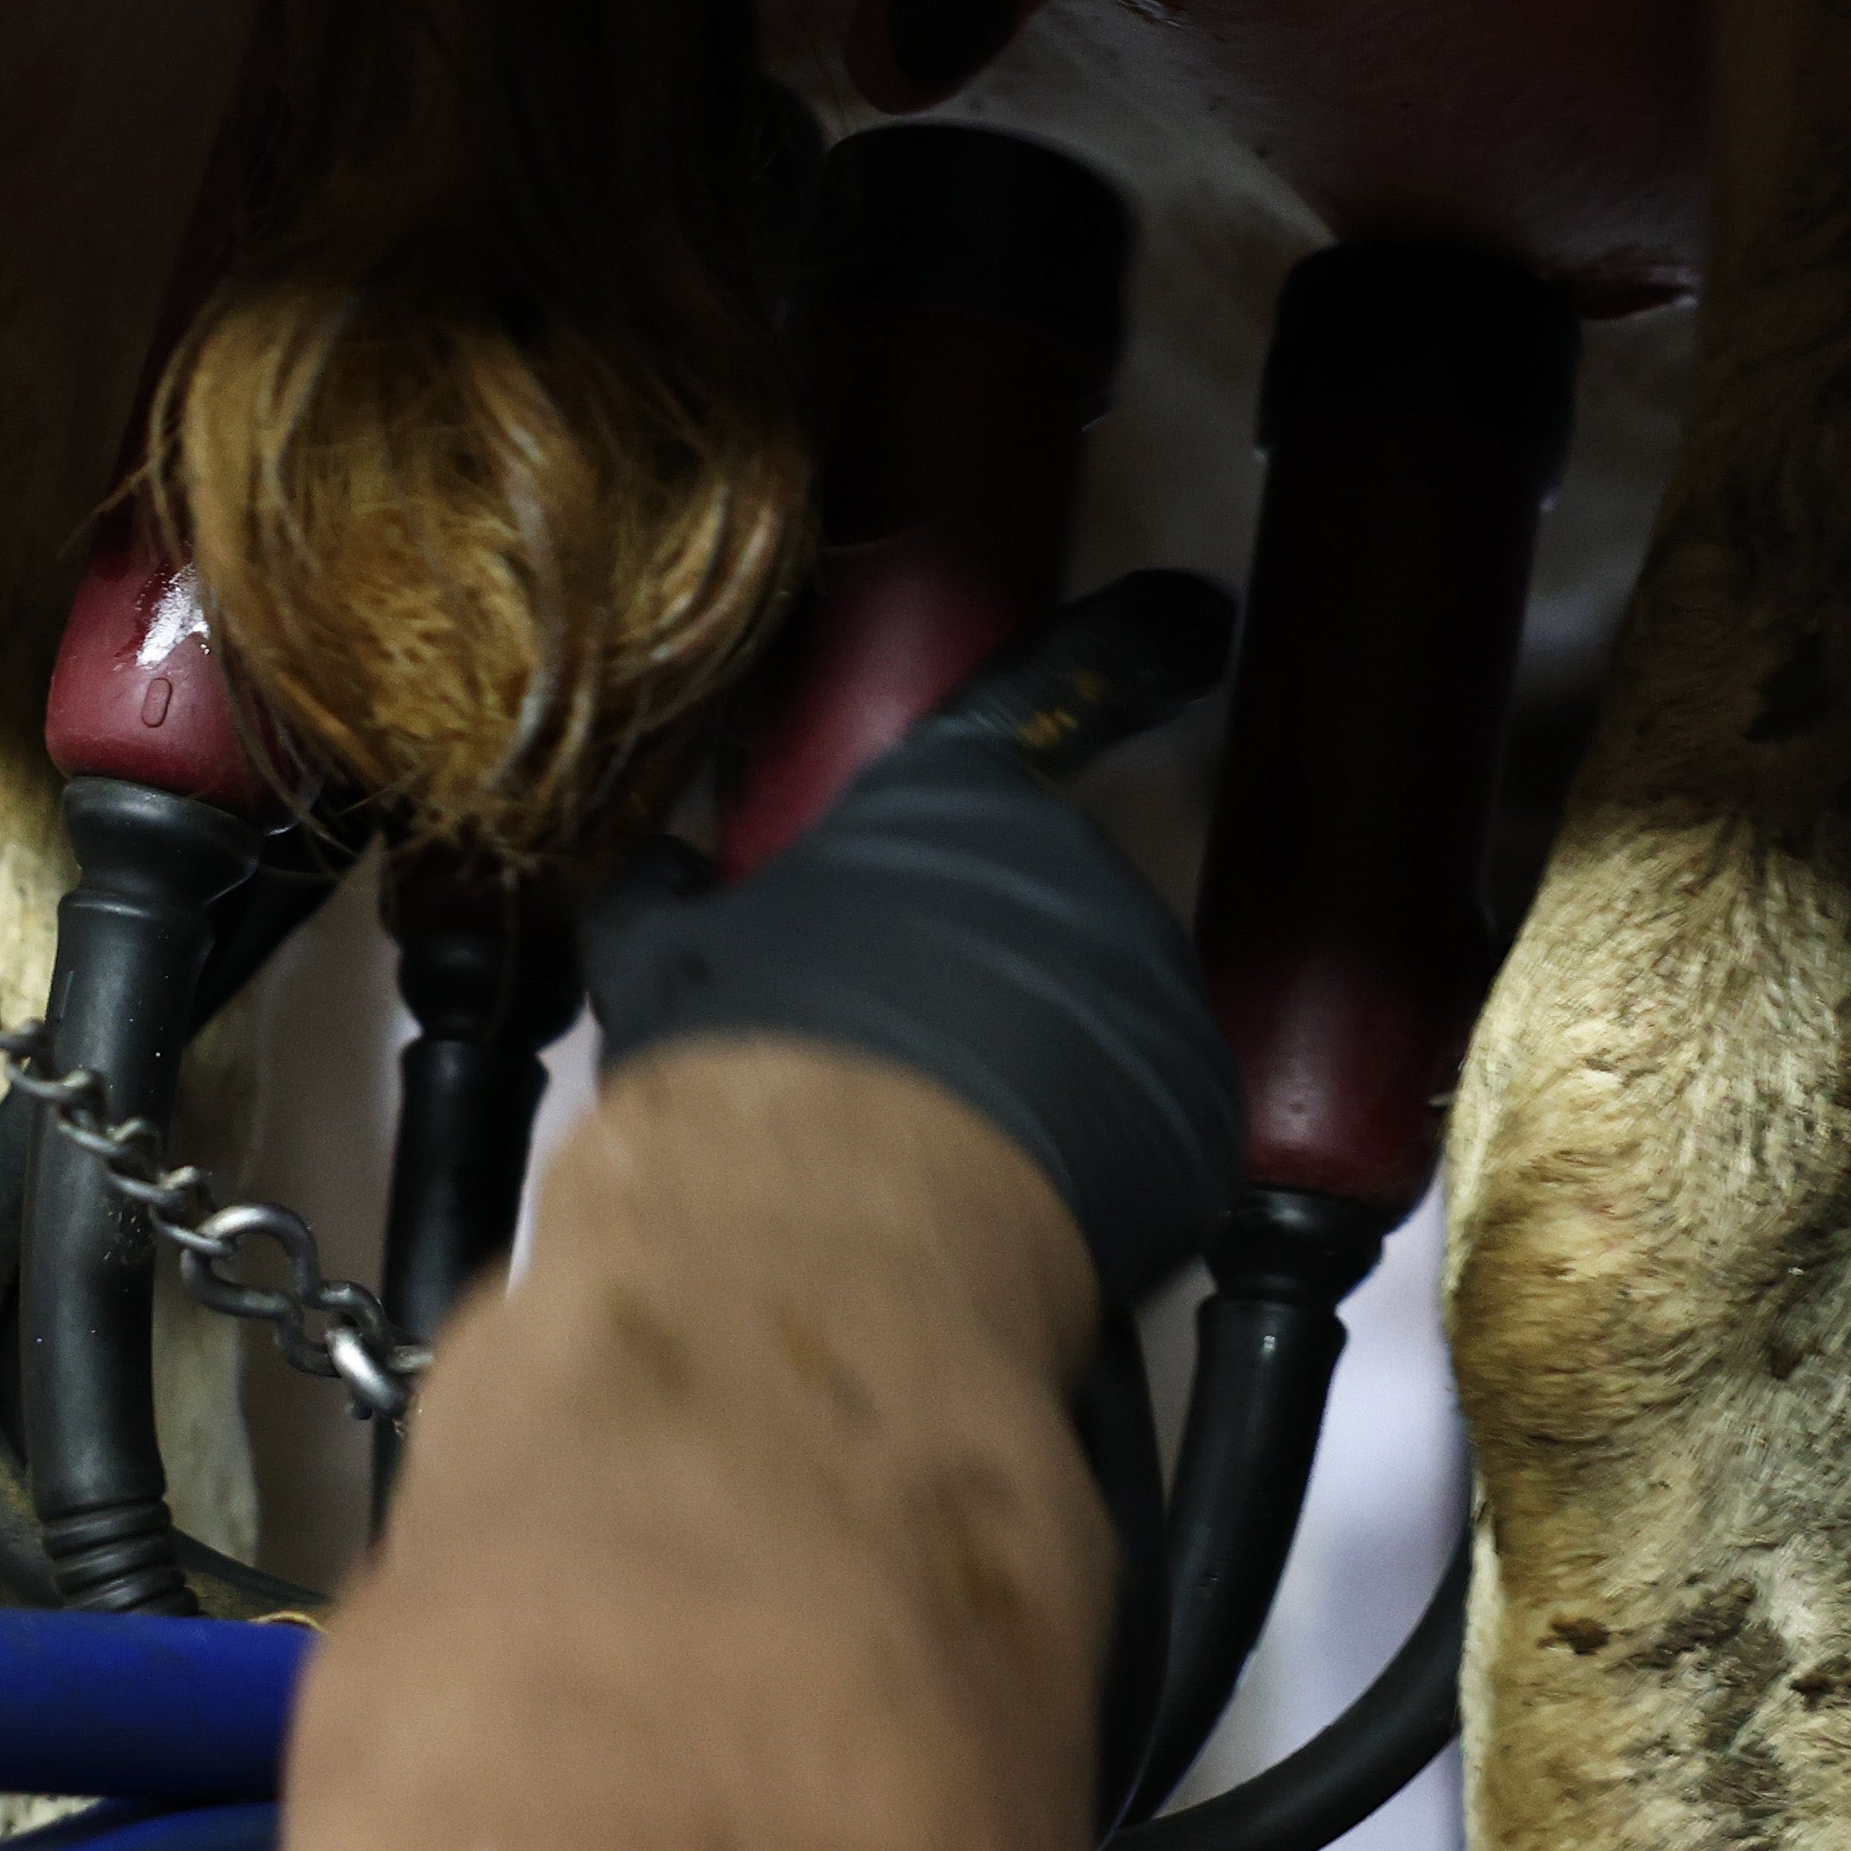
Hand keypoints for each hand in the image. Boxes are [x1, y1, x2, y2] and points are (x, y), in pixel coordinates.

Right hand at [589, 577, 1243, 1302]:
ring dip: (1047, 1069)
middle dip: (996, 967)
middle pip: (1051, 905)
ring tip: (950, 1159)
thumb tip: (651, 874)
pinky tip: (1016, 1208)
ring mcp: (1154, 991)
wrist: (840, 1226)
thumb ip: (667, 903)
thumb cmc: (748, 1060)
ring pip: (1105, 1017)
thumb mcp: (670, 961)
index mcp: (955, 799)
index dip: (1126, 653)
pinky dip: (1102, 1162)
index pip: (1048, 695)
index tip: (1197, 623)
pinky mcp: (1199, 1114)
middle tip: (912, 1057)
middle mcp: (1078, 871)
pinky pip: (1151, 1125)